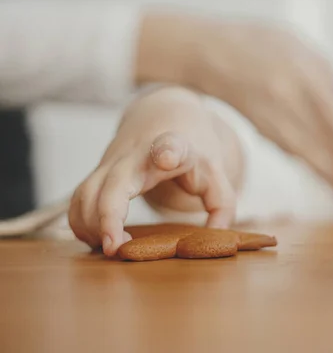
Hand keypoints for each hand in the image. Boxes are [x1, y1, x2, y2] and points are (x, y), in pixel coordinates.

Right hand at [69, 88, 238, 255]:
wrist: (163, 115)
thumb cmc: (191, 147)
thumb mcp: (216, 172)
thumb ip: (222, 205)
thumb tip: (214, 239)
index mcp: (173, 148)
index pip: (170, 145)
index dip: (168, 151)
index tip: (168, 156)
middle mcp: (135, 155)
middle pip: (112, 183)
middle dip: (108, 217)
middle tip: (115, 248)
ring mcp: (111, 163)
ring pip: (85, 194)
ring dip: (91, 226)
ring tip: (111, 249)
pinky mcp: (96, 173)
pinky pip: (78, 201)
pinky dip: (81, 223)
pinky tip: (97, 240)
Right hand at [136, 14, 332, 190]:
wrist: (209, 54)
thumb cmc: (258, 42)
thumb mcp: (297, 42)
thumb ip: (325, 71)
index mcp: (299, 74)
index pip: (330, 113)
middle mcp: (284, 101)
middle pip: (319, 142)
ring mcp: (271, 120)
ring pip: (305, 154)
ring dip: (330, 173)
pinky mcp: (263, 132)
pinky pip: (292, 151)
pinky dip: (312, 163)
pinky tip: (329, 172)